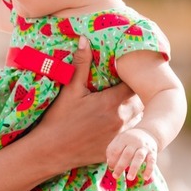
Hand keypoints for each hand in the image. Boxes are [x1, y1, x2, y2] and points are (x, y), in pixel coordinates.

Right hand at [32, 38, 143, 168]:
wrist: (50, 151)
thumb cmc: (58, 119)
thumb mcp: (70, 90)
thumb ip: (81, 64)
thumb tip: (84, 39)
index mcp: (111, 102)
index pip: (135, 85)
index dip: (133, 79)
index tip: (128, 76)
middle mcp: (121, 119)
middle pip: (140, 102)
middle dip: (135, 96)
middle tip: (127, 90)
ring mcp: (119, 136)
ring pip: (138, 120)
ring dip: (134, 114)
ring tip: (123, 109)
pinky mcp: (116, 148)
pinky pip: (130, 138)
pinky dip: (127, 131)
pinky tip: (115, 127)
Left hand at [107, 127, 158, 180]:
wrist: (149, 132)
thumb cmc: (129, 140)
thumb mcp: (120, 140)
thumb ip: (112, 151)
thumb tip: (110, 165)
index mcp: (124, 139)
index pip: (116, 150)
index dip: (112, 159)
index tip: (111, 167)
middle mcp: (135, 142)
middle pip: (127, 154)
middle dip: (120, 166)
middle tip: (115, 176)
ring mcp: (144, 147)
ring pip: (139, 157)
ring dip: (134, 168)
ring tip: (129, 178)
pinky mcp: (153, 152)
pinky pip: (152, 161)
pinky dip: (149, 169)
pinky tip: (145, 178)